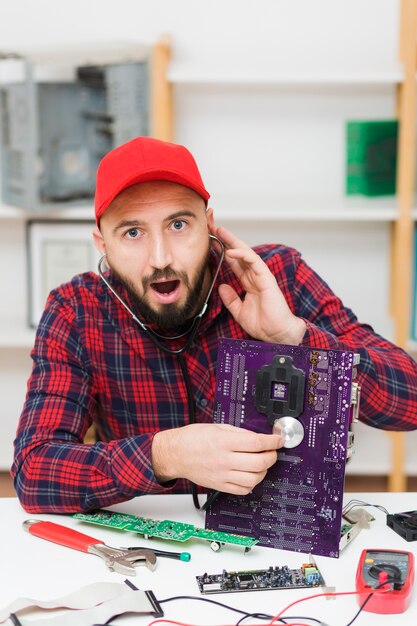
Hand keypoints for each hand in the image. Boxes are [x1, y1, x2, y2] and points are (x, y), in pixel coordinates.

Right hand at [151, 423, 283, 494]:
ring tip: (261, 463)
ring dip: (264, 471)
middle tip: (272, 451)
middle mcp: (224, 459)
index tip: (278, 439)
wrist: (176, 453)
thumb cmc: (194, 438)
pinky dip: (252, 483)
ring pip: (254, 479)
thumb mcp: (218, 427)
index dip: (272, 441)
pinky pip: (244, 489)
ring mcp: (222, 475)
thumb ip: (240, 433)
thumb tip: (259, 438)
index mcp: (224, 441)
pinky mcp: (220, 486)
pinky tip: (250, 474)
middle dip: (272, 456)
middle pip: (259, 463)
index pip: (256, 443)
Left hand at [211, 225, 305, 344]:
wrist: (276, 334)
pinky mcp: (266, 278)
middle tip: (214, 229)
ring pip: (246, 253)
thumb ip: (231, 299)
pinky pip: (254, 262)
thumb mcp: (239, 311)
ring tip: (221, 232)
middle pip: (239, 254)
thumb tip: (221, 287)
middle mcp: (255, 277)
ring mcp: (261, 276)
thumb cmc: (264, 324)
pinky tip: (230, 251)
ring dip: (233, 242)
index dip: (224, 252)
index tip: (212, 243)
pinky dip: (242, 255)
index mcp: (249, 283)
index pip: (235, 263)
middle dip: (227, 241)